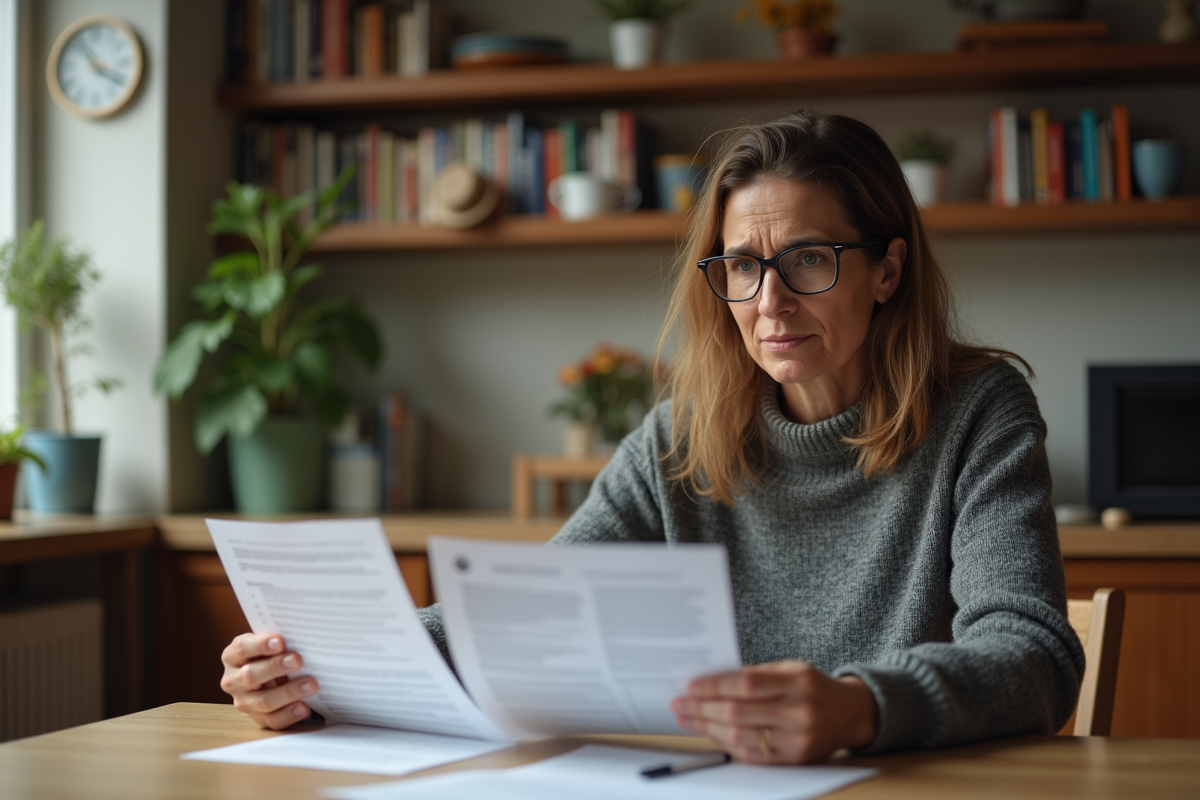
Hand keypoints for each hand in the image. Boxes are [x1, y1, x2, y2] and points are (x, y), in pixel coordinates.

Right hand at [220, 632, 317, 729]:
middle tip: (297, 661)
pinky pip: (272, 720)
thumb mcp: (267, 644)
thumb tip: (300, 636)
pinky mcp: (257, 718)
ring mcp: (243, 701)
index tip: (280, 642)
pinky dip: (289, 715)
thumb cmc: (269, 654)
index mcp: (232, 657)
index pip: (241, 649)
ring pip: (263, 701)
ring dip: (288, 692)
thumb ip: (276, 642)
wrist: (269, 675)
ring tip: (310, 685)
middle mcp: (233, 680)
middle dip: (275, 667)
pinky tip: (304, 708)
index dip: (260, 644)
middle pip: (251, 676)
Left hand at [670, 660, 877, 763]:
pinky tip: (711, 733)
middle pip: (739, 713)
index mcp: (797, 682)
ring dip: (708, 728)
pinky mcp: (794, 759)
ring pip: (741, 737)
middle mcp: (799, 712)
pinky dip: (727, 744)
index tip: (691, 686)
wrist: (850, 713)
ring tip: (688, 719)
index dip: (715, 686)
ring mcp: (797, 739)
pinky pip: (752, 755)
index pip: (747, 685)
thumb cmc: (813, 686)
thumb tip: (711, 681)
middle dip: (703, 709)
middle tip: (680, 704)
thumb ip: (756, 675)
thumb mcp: (790, 669)